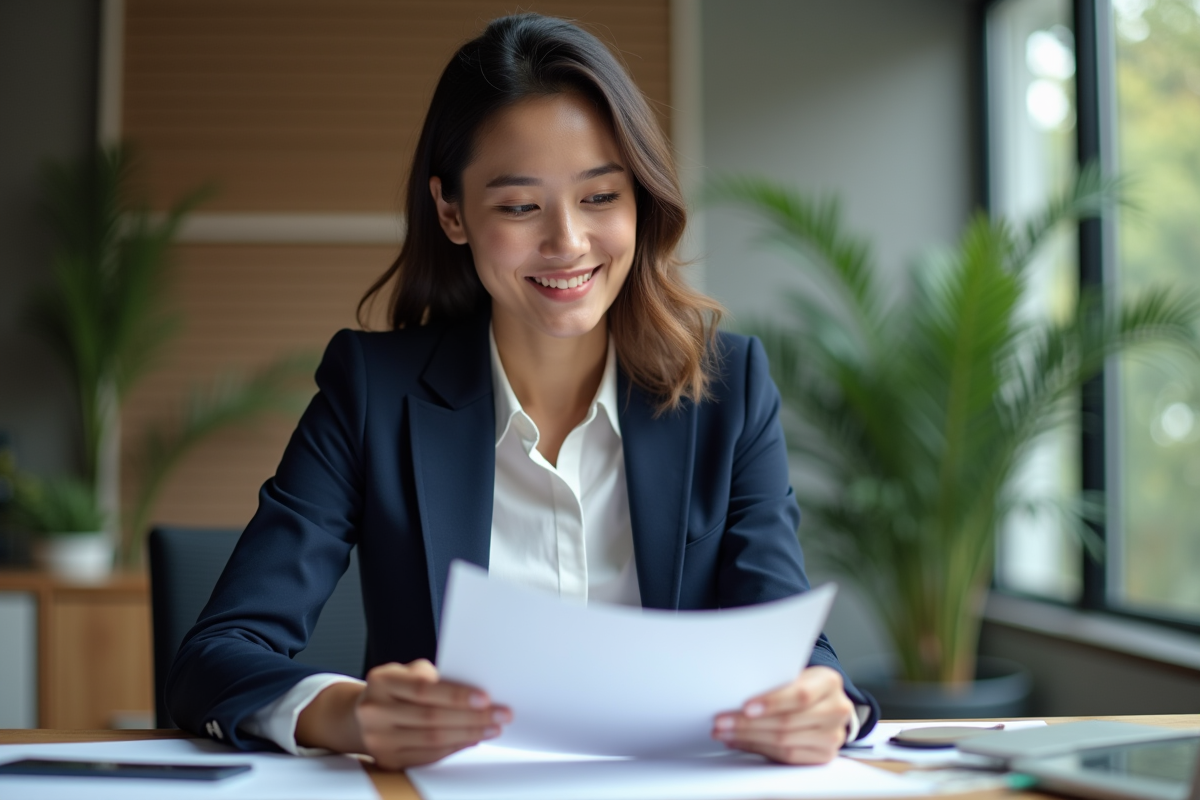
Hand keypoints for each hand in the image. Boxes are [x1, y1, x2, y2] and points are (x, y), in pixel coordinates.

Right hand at [296, 659, 511, 768]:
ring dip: (469, 734)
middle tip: (500, 714)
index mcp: (382, 681)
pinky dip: (455, 747)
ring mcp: (379, 739)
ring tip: (492, 727)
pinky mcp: (388, 760)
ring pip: (433, 739)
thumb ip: (434, 677)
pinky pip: (429, 756)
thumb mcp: (407, 671)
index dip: (457, 695)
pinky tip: (472, 739)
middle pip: (432, 718)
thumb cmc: (394, 689)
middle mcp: (375, 711)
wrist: (360, 716)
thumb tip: (474, 692)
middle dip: (472, 717)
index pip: (425, 690)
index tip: (486, 698)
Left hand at [712, 665, 853, 764]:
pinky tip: (742, 742)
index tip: (745, 707)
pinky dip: (760, 749)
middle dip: (748, 724)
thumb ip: (774, 681)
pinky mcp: (825, 754)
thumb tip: (734, 694)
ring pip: (785, 742)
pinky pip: (788, 757)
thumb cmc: (803, 684)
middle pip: (788, 722)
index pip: (800, 695)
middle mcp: (837, 709)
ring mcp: (833, 735)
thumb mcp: (794, 674)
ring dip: (749, 738)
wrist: (825, 702)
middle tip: (722, 722)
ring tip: (725, 733)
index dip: (771, 702)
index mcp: (829, 682)